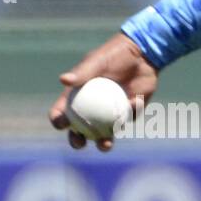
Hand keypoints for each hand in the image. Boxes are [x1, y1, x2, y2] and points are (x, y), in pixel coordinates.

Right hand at [50, 33, 158, 151]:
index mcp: (78, 95)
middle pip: (80, 129)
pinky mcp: (129, 113)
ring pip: (104, 133)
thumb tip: (63, 80)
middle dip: (77, 140)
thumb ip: (83, 72)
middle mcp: (93, 107)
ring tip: (105, 145)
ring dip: (103, 142)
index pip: (62, 111)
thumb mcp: (97, 61)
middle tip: (79, 142)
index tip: (61, 124)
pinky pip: (128, 119)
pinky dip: (131, 113)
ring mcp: (111, 112)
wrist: (142, 54)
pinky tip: (135, 102)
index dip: (58, 120)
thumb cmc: (114, 54)